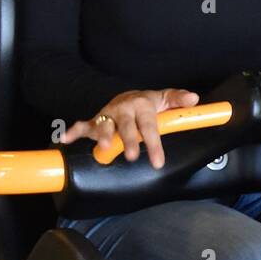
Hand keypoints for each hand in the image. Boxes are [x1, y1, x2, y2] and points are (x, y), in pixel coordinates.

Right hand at [61, 88, 199, 168]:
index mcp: (142, 105)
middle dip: (128, 141)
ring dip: (102, 136)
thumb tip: (194, 99)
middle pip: (126, 127)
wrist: (128, 97)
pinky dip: (73, 131)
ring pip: (104, 125)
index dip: (154, 144)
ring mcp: (108, 115)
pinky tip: (66, 138)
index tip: (158, 162)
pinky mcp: (95, 121)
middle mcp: (124, 109)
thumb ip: (178, 100)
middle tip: (132, 156)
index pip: (150, 126)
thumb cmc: (149, 103)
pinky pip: (82, 125)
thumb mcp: (166, 99)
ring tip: (102, 148)